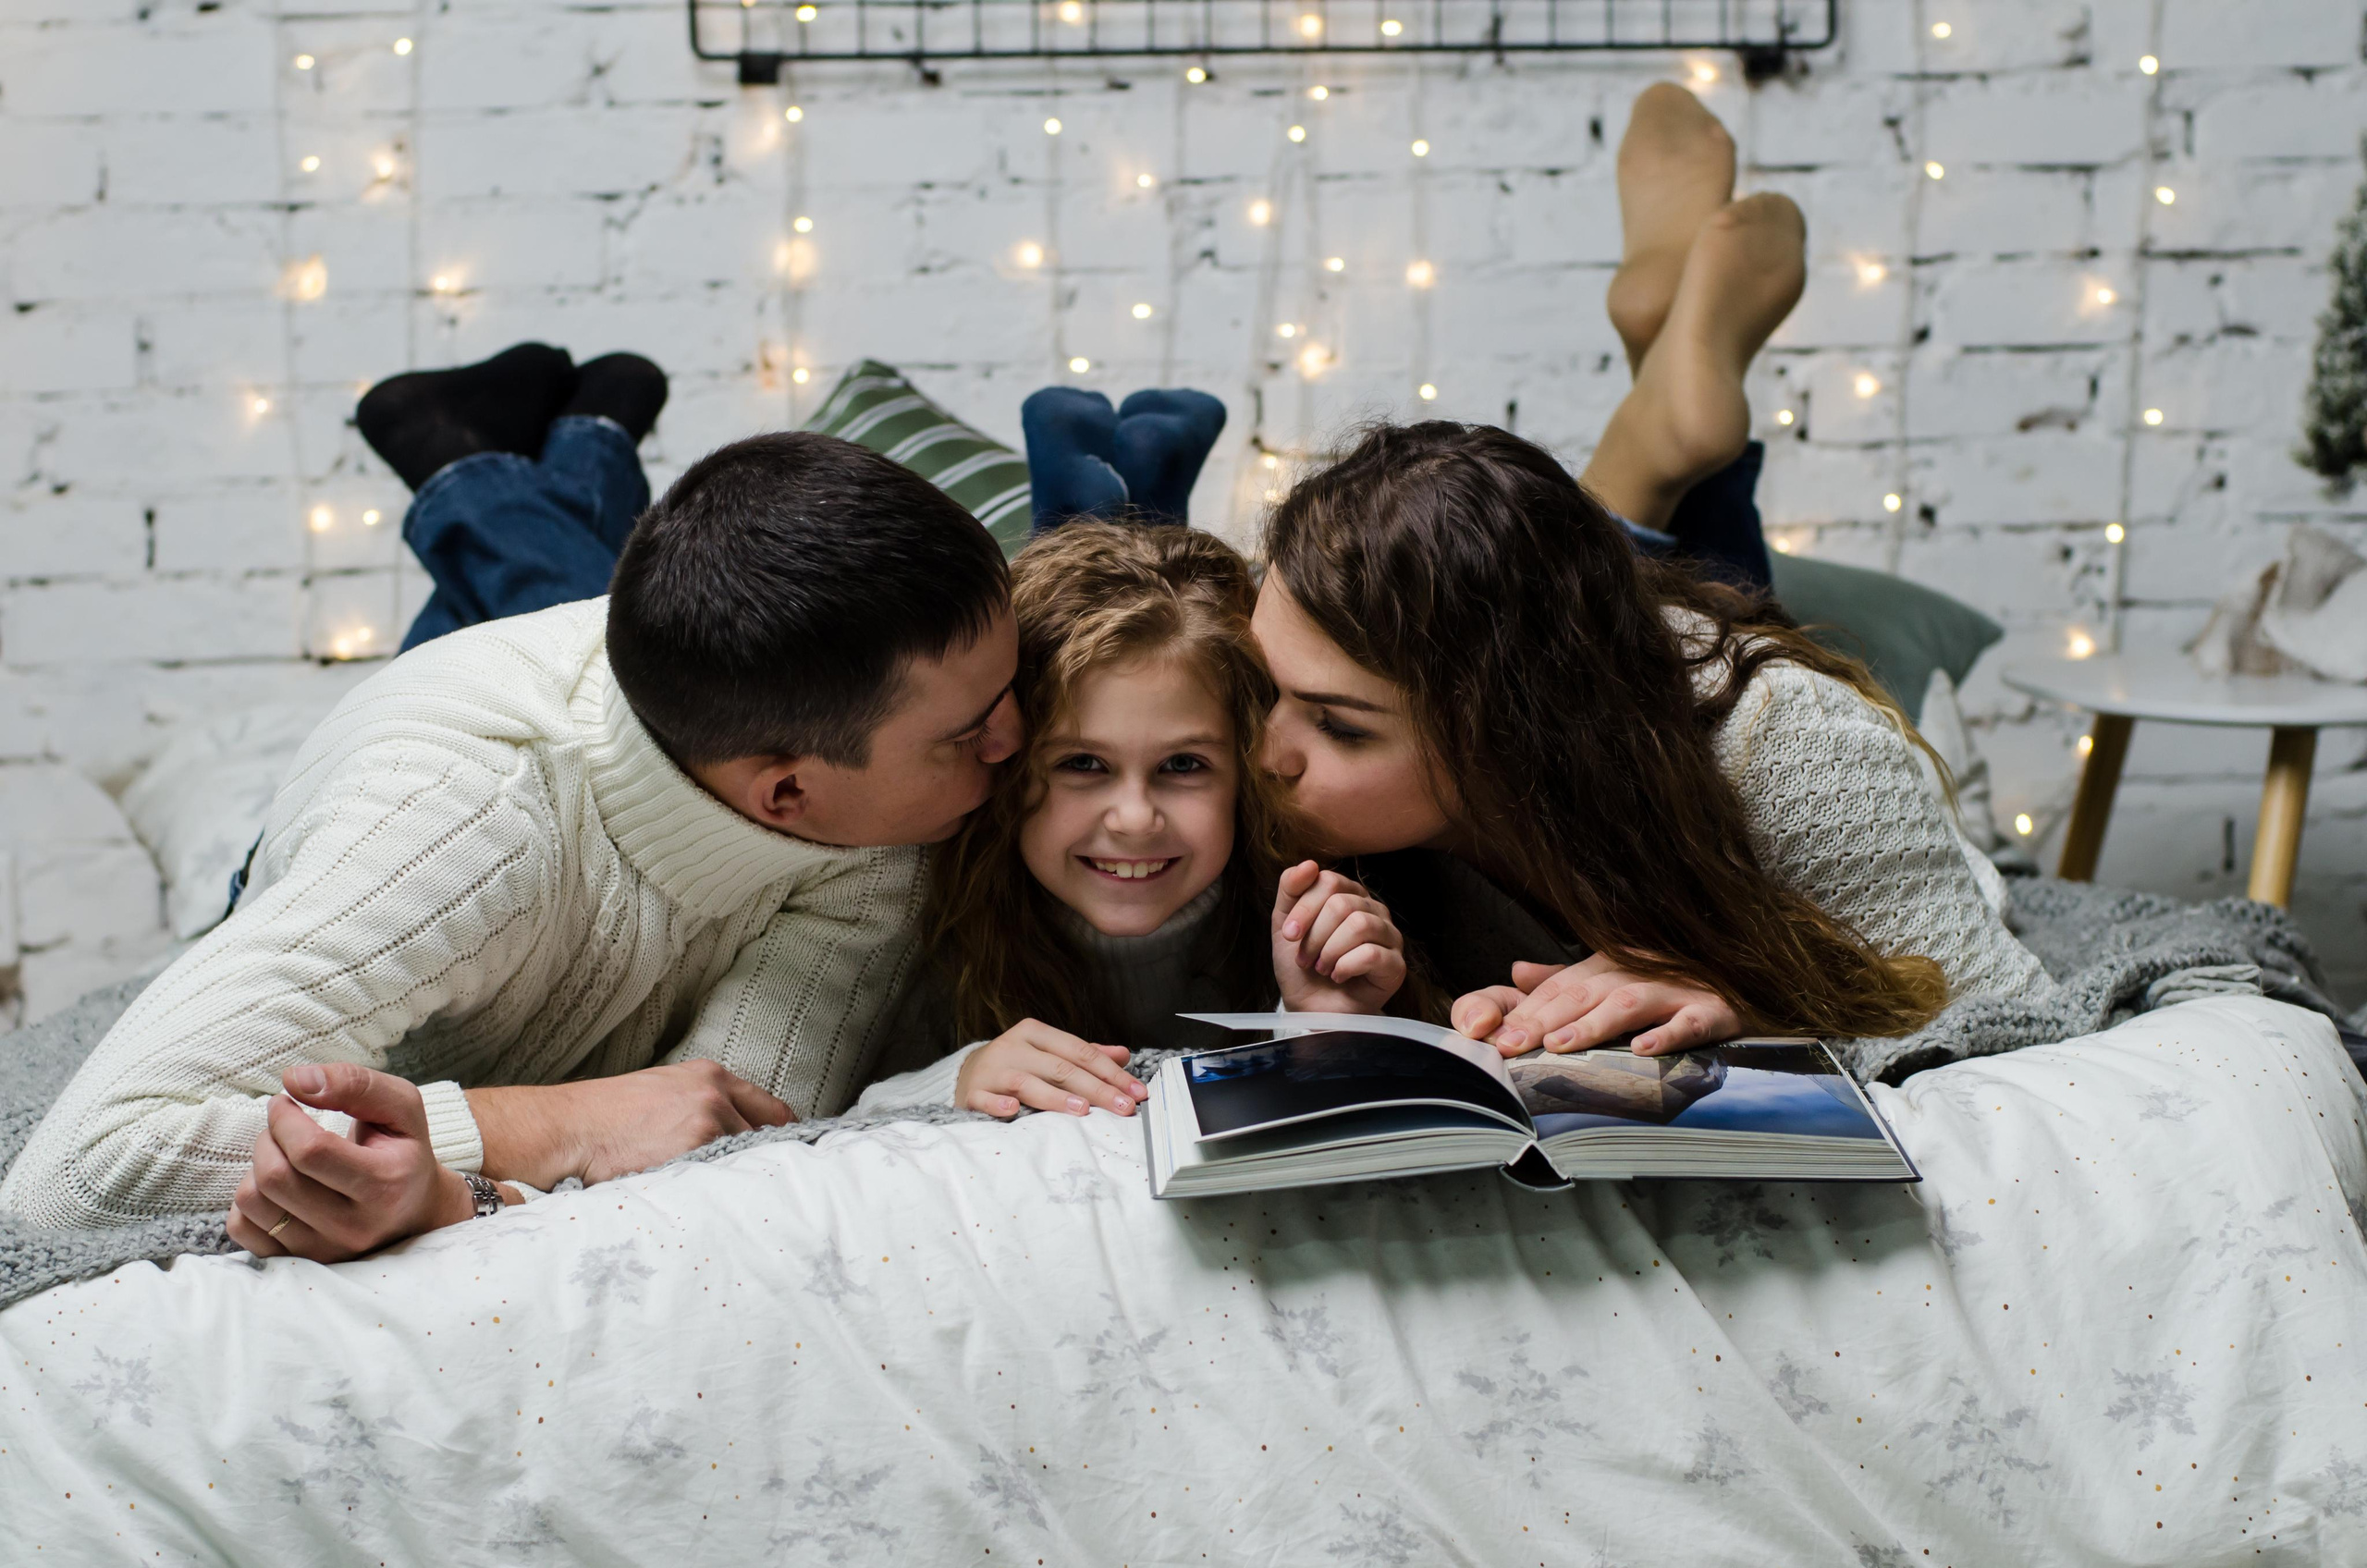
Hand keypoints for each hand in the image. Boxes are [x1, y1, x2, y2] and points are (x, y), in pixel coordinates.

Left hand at [225, 1063, 490, 1262]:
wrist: (416, 1210)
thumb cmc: (403, 1150)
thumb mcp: (401, 1105)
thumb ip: (355, 1083)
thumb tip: (294, 1080)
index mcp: (384, 1185)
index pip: (309, 1150)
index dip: (284, 1117)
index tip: (286, 1102)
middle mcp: (353, 1227)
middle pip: (275, 1176)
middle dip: (268, 1137)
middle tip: (284, 1126)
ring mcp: (324, 1251)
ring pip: (252, 1201)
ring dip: (257, 1165)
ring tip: (282, 1155)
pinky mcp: (298, 1262)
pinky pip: (240, 1228)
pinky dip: (248, 1199)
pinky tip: (277, 1186)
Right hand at [471, 1061, 796, 1188]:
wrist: (565, 1130)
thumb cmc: (604, 1120)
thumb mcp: (662, 1095)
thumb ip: (704, 1109)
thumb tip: (737, 1142)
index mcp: (710, 1076)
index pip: (773, 1111)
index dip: (781, 1140)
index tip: (783, 1162)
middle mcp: (716, 1093)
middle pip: (767, 1138)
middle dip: (761, 1165)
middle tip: (756, 1194)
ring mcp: (710, 1118)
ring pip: (746, 1162)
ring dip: (739, 1184)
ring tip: (722, 1204)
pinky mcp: (697, 1146)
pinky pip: (725, 1178)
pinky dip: (721, 1195)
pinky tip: (709, 1206)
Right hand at [955, 1019, 1146, 1119]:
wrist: (967, 1074)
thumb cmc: (1019, 1064)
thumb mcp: (1050, 1052)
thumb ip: (1085, 1054)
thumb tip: (1123, 1055)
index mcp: (1036, 1032)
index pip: (1080, 1051)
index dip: (1111, 1072)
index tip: (1136, 1092)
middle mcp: (1014, 1046)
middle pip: (1061, 1068)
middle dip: (1097, 1089)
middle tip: (1124, 1107)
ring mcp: (992, 1070)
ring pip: (1027, 1082)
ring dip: (1055, 1097)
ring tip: (1082, 1109)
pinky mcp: (973, 1093)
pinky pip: (986, 1100)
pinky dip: (999, 1105)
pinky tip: (1013, 1110)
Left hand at [1271, 860, 1407, 1014]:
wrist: (1311, 1008)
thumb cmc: (1302, 966)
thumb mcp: (1285, 924)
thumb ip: (1290, 890)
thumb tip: (1309, 864)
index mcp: (1350, 895)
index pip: (1329, 881)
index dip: (1304, 909)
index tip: (1289, 935)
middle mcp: (1374, 911)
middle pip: (1342, 903)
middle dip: (1315, 935)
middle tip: (1306, 958)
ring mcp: (1389, 937)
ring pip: (1360, 924)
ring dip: (1330, 951)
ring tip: (1322, 967)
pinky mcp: (1396, 966)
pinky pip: (1372, 954)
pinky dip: (1345, 967)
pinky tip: (1338, 976)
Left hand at [1452, 956, 1743, 1056]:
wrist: (1753, 975)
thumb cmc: (1677, 980)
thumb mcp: (1616, 973)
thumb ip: (1565, 977)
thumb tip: (1516, 970)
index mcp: (1609, 964)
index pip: (1559, 989)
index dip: (1525, 1012)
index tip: (1491, 1038)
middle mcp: (1638, 971)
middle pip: (1582, 994)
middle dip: (1543, 1020)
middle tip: (1510, 1045)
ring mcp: (1677, 988)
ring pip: (1626, 1004)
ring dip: (1592, 1025)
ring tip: (1559, 1046)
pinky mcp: (1715, 1009)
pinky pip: (1689, 1021)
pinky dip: (1667, 1035)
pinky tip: (1642, 1051)